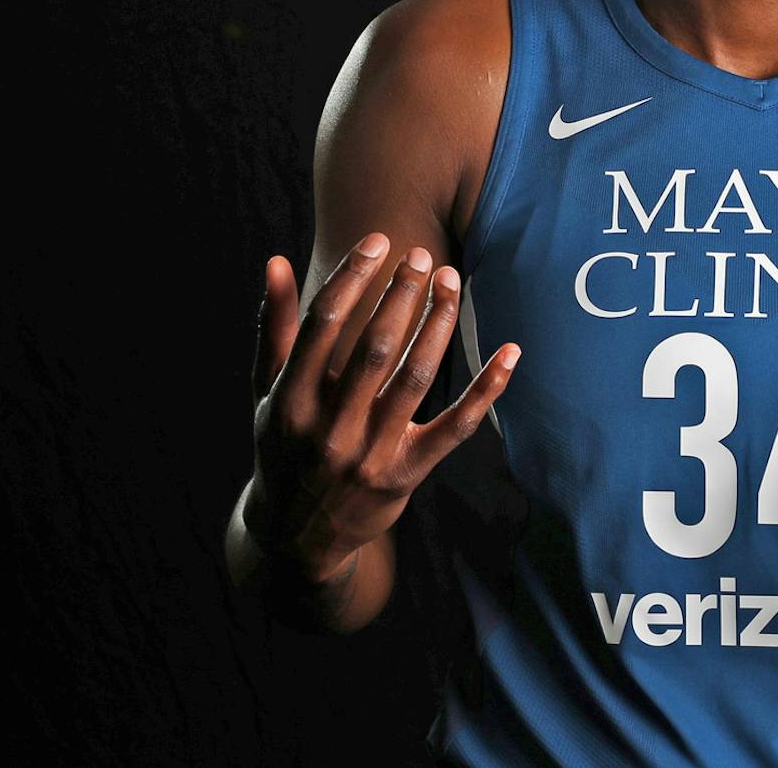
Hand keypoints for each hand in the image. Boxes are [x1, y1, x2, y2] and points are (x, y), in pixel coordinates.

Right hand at [245, 232, 519, 584]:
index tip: (378, 241)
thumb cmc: (284, 444)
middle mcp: (329, 429)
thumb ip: (274, 327)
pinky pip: (456, 427)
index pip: (322, 325)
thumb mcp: (266, 391)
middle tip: (422, 257)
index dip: (352, 277)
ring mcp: (371, 454)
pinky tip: (511, 352)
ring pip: (416, 378)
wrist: (298, 535)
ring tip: (450, 282)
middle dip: (401, 295)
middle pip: (374, 348)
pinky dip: (488, 389)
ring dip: (438, 324)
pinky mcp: (407, 474)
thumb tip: (274, 261)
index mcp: (290, 401)